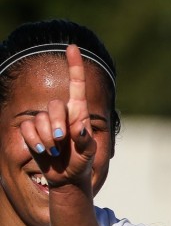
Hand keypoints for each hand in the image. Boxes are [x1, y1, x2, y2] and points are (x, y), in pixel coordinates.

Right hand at [18, 45, 95, 189]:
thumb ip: (85, 140)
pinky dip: (34, 142)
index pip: (77, 86)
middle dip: (56, 124)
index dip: (75, 66)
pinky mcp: (32, 131)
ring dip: (46, 138)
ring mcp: (45, 122)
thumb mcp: (88, 154)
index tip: (73, 47)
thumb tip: (79, 127)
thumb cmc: (82, 163)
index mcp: (79, 114)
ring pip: (38, 119)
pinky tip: (43, 151)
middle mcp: (62, 114)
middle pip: (54, 106)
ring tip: (55, 151)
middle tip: (61, 140)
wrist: (66, 178)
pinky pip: (26, 129)